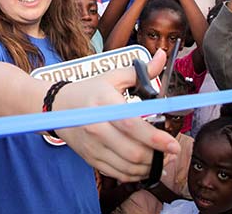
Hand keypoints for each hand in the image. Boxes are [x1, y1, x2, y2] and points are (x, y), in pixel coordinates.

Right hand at [54, 49, 178, 180]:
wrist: (57, 106)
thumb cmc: (89, 91)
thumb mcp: (112, 77)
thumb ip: (140, 71)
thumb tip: (162, 57)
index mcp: (104, 103)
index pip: (132, 125)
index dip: (155, 138)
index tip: (173, 144)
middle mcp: (97, 126)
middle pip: (132, 151)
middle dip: (158, 157)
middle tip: (171, 153)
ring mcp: (93, 145)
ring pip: (127, 166)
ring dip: (149, 167)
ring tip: (161, 160)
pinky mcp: (91, 158)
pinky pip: (118, 173)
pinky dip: (135, 174)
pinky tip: (144, 165)